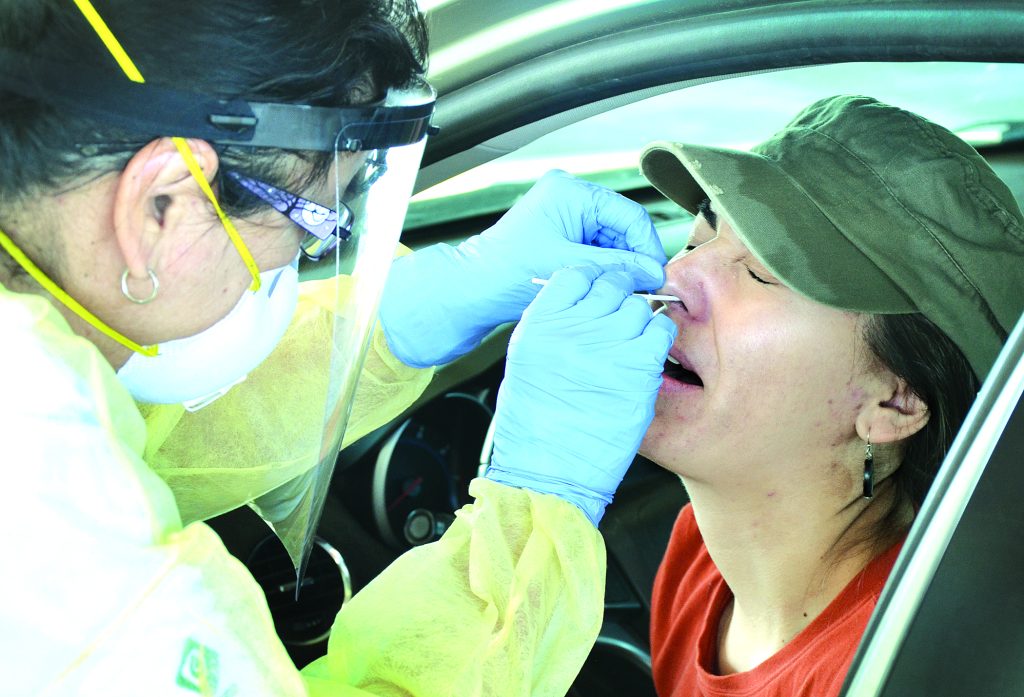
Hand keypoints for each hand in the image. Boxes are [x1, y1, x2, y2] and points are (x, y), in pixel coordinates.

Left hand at [380, 170, 666, 367]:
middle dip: (632, 258)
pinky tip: (603, 288)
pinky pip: (595, 248)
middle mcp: (569, 195)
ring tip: (622, 292)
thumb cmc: (505, 273)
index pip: (628, 215)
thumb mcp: (568, 268)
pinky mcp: (561, 232)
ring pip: (611, 240)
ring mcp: (565, 212)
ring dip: (618, 266)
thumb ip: (615, 267)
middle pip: (622, 227)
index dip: (646, 247)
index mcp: (570, 191)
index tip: (655, 276)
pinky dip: (603, 268)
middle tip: (643, 289)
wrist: (472, 289)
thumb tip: (653, 271)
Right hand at [484, 264, 676, 526]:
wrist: (549, 469)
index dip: (593, 282)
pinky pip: (661, 332)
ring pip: (639, 308)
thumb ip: (555, 324)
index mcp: (541, 321)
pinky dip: (658, 339)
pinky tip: (645, 358)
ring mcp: (609, 345)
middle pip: (611, 286)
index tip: (598, 295)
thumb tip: (585, 301)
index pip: (577, 274)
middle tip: (617, 323)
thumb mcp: (528, 360)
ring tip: (628, 348)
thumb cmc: (534, 422)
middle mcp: (575, 326)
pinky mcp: (639, 368)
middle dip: (618, 299)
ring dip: (639, 322)